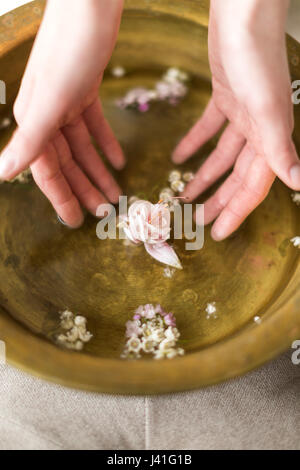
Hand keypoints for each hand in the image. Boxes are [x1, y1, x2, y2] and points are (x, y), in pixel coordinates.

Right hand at [0, 0, 124, 227]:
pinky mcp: (84, 90)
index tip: (77, 222)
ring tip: (117, 193)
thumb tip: (2, 174)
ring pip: (82, 147)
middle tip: (105, 212)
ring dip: (99, 170)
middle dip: (85, 188)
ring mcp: (65, 103)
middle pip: (68, 163)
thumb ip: (28, 141)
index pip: (48, 172)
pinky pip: (94, 125)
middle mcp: (47, 115)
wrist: (89, 4)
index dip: (62, 198)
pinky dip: (106, 143)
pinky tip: (120, 160)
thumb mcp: (49, 103)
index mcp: (35, 122)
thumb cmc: (69, 52)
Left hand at [172, 0, 299, 240]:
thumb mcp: (267, 109)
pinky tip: (178, 157)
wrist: (242, 12)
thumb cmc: (256, 59)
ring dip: (204, 176)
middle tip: (195, 219)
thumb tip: (299, 184)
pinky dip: (195, 143)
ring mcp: (242, 113)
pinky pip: (209, 128)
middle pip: (237, 176)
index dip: (236, 212)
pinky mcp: (226, 97)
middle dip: (218, 200)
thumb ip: (280, 148)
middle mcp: (259, 130)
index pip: (253, 187)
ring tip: (183, 195)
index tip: (217, 234)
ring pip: (223, 156)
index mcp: (270, 138)